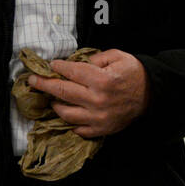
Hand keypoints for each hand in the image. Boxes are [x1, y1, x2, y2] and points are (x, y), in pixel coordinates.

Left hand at [29, 49, 149, 137]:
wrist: (152, 94)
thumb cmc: (134, 73)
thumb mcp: (117, 56)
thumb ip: (95, 58)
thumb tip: (75, 63)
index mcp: (101, 79)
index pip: (70, 72)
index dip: (57, 67)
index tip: (50, 65)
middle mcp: (97, 99)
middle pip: (62, 92)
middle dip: (44, 84)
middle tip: (32, 80)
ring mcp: (98, 117)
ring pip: (65, 113)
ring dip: (55, 104)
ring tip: (52, 98)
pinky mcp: (101, 129)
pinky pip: (78, 129)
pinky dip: (70, 122)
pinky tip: (68, 113)